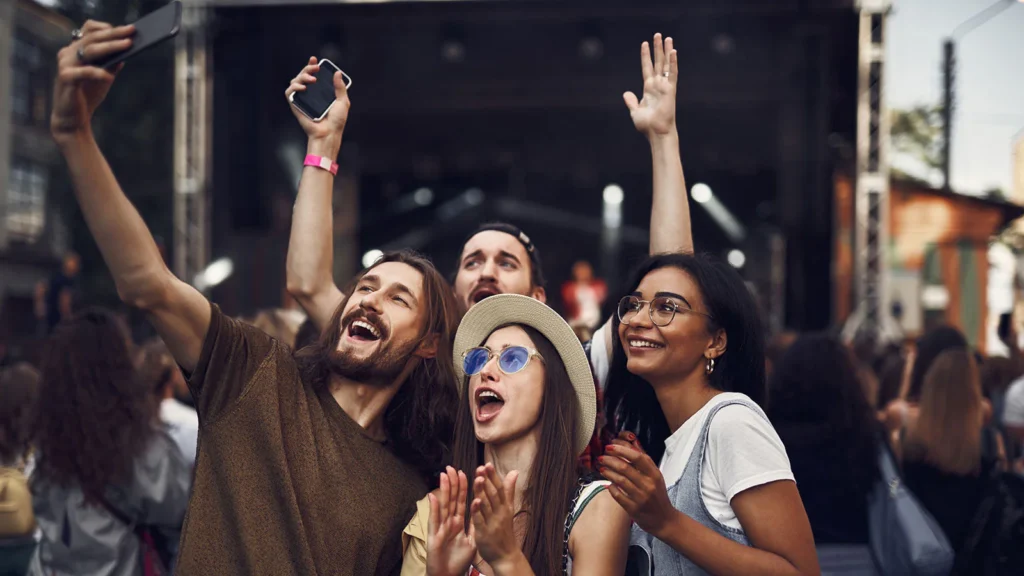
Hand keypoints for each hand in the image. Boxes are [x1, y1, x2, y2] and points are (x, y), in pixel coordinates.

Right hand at [51, 21, 134, 140]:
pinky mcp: (64, 78)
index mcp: (76, 50)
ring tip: (127, 46)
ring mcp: (65, 64)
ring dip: (110, 47)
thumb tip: (128, 48)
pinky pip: (83, 72)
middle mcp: (68, 53)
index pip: (89, 30)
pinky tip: (109, 76)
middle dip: (114, 34)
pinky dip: (98, 73)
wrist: (73, 118)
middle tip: (131, 32)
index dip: (107, 28)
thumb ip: (112, 62)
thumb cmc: (88, 95)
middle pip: (92, 38)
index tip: (128, 29)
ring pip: (89, 50)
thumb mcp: (105, 76)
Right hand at [285, 56, 350, 149]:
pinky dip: (294, 87)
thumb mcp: (343, 102)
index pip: (313, 76)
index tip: (315, 60)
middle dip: (307, 68)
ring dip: (302, 76)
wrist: (329, 133)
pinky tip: (303, 88)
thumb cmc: (337, 121)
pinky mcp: (295, 105)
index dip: (311, 66)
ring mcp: (302, 99)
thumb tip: (337, 73)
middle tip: (315, 68)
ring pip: (295, 81)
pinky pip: (289, 92)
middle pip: (303, 75)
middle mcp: (310, 94)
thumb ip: (340, 88)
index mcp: (320, 92)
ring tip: (312, 80)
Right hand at [427, 467, 476, 575]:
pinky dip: (434, 509)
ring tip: (444, 475)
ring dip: (443, 491)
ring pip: (443, 506)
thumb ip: (474, 526)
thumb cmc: (457, 561)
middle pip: (451, 500)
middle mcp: (449, 523)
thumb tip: (481, 513)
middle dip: (452, 484)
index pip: (461, 501)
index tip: (465, 472)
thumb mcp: (471, 541)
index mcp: (458, 523)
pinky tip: (434, 496)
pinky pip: (435, 521)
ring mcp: (441, 529)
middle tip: (452, 467)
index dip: (463, 488)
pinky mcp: (434, 537)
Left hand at [470, 463, 520, 567]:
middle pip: (493, 494)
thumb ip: (508, 490)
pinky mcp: (484, 533)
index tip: (488, 464)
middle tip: (482, 467)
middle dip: (488, 480)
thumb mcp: (509, 509)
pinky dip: (478, 511)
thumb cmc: (505, 531)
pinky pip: (480, 520)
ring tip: (478, 478)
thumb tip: (514, 472)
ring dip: (482, 491)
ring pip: (486, 505)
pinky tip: (474, 501)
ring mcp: (492, 523)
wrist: (506, 555)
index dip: (493, 476)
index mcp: (505, 507)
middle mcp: (500, 513)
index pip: (499, 489)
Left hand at [599, 443, 675, 538]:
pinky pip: (618, 495)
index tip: (610, 447)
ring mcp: (641, 497)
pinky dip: (611, 488)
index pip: (637, 457)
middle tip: (601, 457)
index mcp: (655, 474)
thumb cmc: (658, 495)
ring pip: (619, 480)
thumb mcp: (656, 477)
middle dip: (609, 460)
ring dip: (608, 472)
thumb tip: (631, 444)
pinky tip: (608, 484)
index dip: (621, 450)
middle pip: (625, 468)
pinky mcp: (634, 509)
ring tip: (602, 468)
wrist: (664, 520)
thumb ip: (644, 462)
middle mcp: (649, 485)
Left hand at [623, 33, 677, 138]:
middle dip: (657, 49)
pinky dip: (673, 63)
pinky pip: (672, 73)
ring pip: (665, 65)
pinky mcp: (670, 90)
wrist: (656, 133)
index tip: (644, 44)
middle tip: (658, 35)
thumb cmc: (647, 125)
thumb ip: (631, 102)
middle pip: (657, 63)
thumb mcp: (635, 112)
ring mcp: (664, 86)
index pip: (646, 68)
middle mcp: (657, 85)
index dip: (645, 56)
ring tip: (667, 38)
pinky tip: (673, 52)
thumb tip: (626, 93)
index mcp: (649, 89)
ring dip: (666, 51)